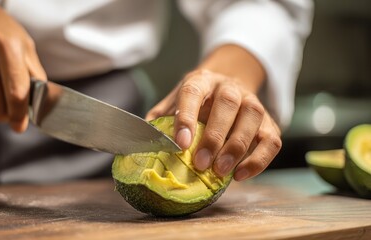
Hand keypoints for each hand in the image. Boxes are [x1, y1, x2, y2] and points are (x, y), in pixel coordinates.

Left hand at [146, 69, 281, 180]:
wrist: (227, 86)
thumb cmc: (196, 102)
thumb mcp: (174, 103)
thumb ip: (161, 120)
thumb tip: (144, 142)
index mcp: (201, 81)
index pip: (192, 92)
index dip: (186, 117)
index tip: (180, 143)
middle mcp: (229, 87)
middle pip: (228, 103)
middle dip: (215, 136)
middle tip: (201, 163)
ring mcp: (252, 102)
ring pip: (253, 117)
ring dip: (237, 147)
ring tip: (221, 171)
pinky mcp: (268, 121)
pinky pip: (272, 139)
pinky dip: (259, 159)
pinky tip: (241, 174)